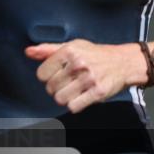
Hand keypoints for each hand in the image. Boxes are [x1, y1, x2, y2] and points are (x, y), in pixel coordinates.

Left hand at [25, 39, 145, 113]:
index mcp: (70, 51)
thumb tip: (28, 51)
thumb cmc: (97, 55)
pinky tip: (83, 96)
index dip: (48, 77)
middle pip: (50, 88)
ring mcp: (89, 78)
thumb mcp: (74, 46)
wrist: (125, 62)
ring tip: (75, 90)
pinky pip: (74, 107)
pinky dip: (76, 104)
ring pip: (60, 99)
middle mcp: (79, 63)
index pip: (42, 74)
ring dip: (66, 98)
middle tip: (69, 83)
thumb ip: (49, 50)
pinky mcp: (98, 92)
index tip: (58, 74)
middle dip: (57, 88)